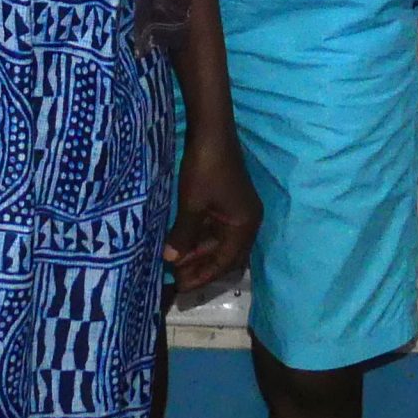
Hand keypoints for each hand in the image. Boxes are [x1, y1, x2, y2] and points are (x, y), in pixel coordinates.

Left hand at [164, 123, 259, 294]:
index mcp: (245, 225)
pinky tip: (180, 243)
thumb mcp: (192, 204)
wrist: (210, 130)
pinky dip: (198, 237)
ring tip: (174, 264)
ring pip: (217, 241)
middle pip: (225, 254)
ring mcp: (237, 210)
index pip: (226, 262)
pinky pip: (213, 227)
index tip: (182, 288)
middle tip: (176, 279)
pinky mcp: (227, 200)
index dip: (204, 276)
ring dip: (197, 252)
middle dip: (201, 267)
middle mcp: (247, 221)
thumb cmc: (205, 168)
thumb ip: (183, 235)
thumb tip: (171, 261)